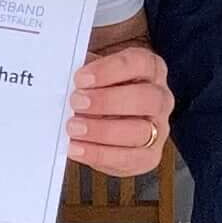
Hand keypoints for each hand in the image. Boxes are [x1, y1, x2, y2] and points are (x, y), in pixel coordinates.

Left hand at [68, 40, 171, 176]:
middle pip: (146, 98)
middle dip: (108, 101)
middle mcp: (160, 98)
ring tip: (74, 128)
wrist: (103, 121)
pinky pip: (131, 159)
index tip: (81, 78)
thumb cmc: (98, 92)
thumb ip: (84, 76)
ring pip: (141, 131)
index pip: (140, 63)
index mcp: (151, 69)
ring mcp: (159, 129)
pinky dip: (100, 154)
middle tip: (76, 103)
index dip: (110, 70)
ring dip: (103, 131)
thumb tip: (61, 79)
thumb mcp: (93, 75)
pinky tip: (78, 148)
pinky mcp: (149, 156)